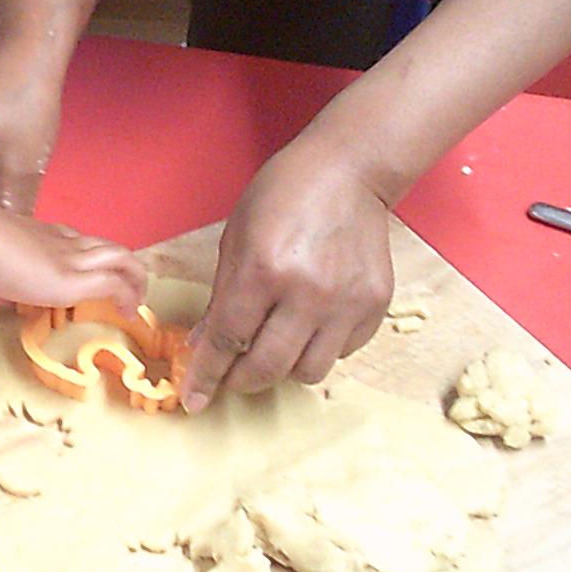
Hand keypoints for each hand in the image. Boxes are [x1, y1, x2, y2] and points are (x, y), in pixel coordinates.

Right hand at [0, 206, 145, 310]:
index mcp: (41, 231)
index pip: (78, 241)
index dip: (92, 257)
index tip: (93, 275)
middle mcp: (63, 240)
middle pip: (109, 247)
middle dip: (125, 268)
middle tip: (128, 290)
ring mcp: (70, 257)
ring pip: (122, 259)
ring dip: (135, 281)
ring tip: (136, 302)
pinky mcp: (72, 278)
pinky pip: (114, 284)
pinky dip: (127, 298)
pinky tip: (128, 313)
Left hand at [181, 135, 397, 408]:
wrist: (349, 171)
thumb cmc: (284, 194)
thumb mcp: (236, 237)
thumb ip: (221, 296)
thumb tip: (203, 345)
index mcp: (263, 270)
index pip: (227, 340)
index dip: (206, 376)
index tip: (196, 400)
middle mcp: (308, 293)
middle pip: (268, 368)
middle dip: (242, 380)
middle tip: (233, 374)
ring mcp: (346, 302)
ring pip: (309, 371)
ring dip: (284, 368)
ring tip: (275, 343)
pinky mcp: (375, 305)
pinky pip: (341, 353)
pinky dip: (319, 349)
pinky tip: (309, 324)